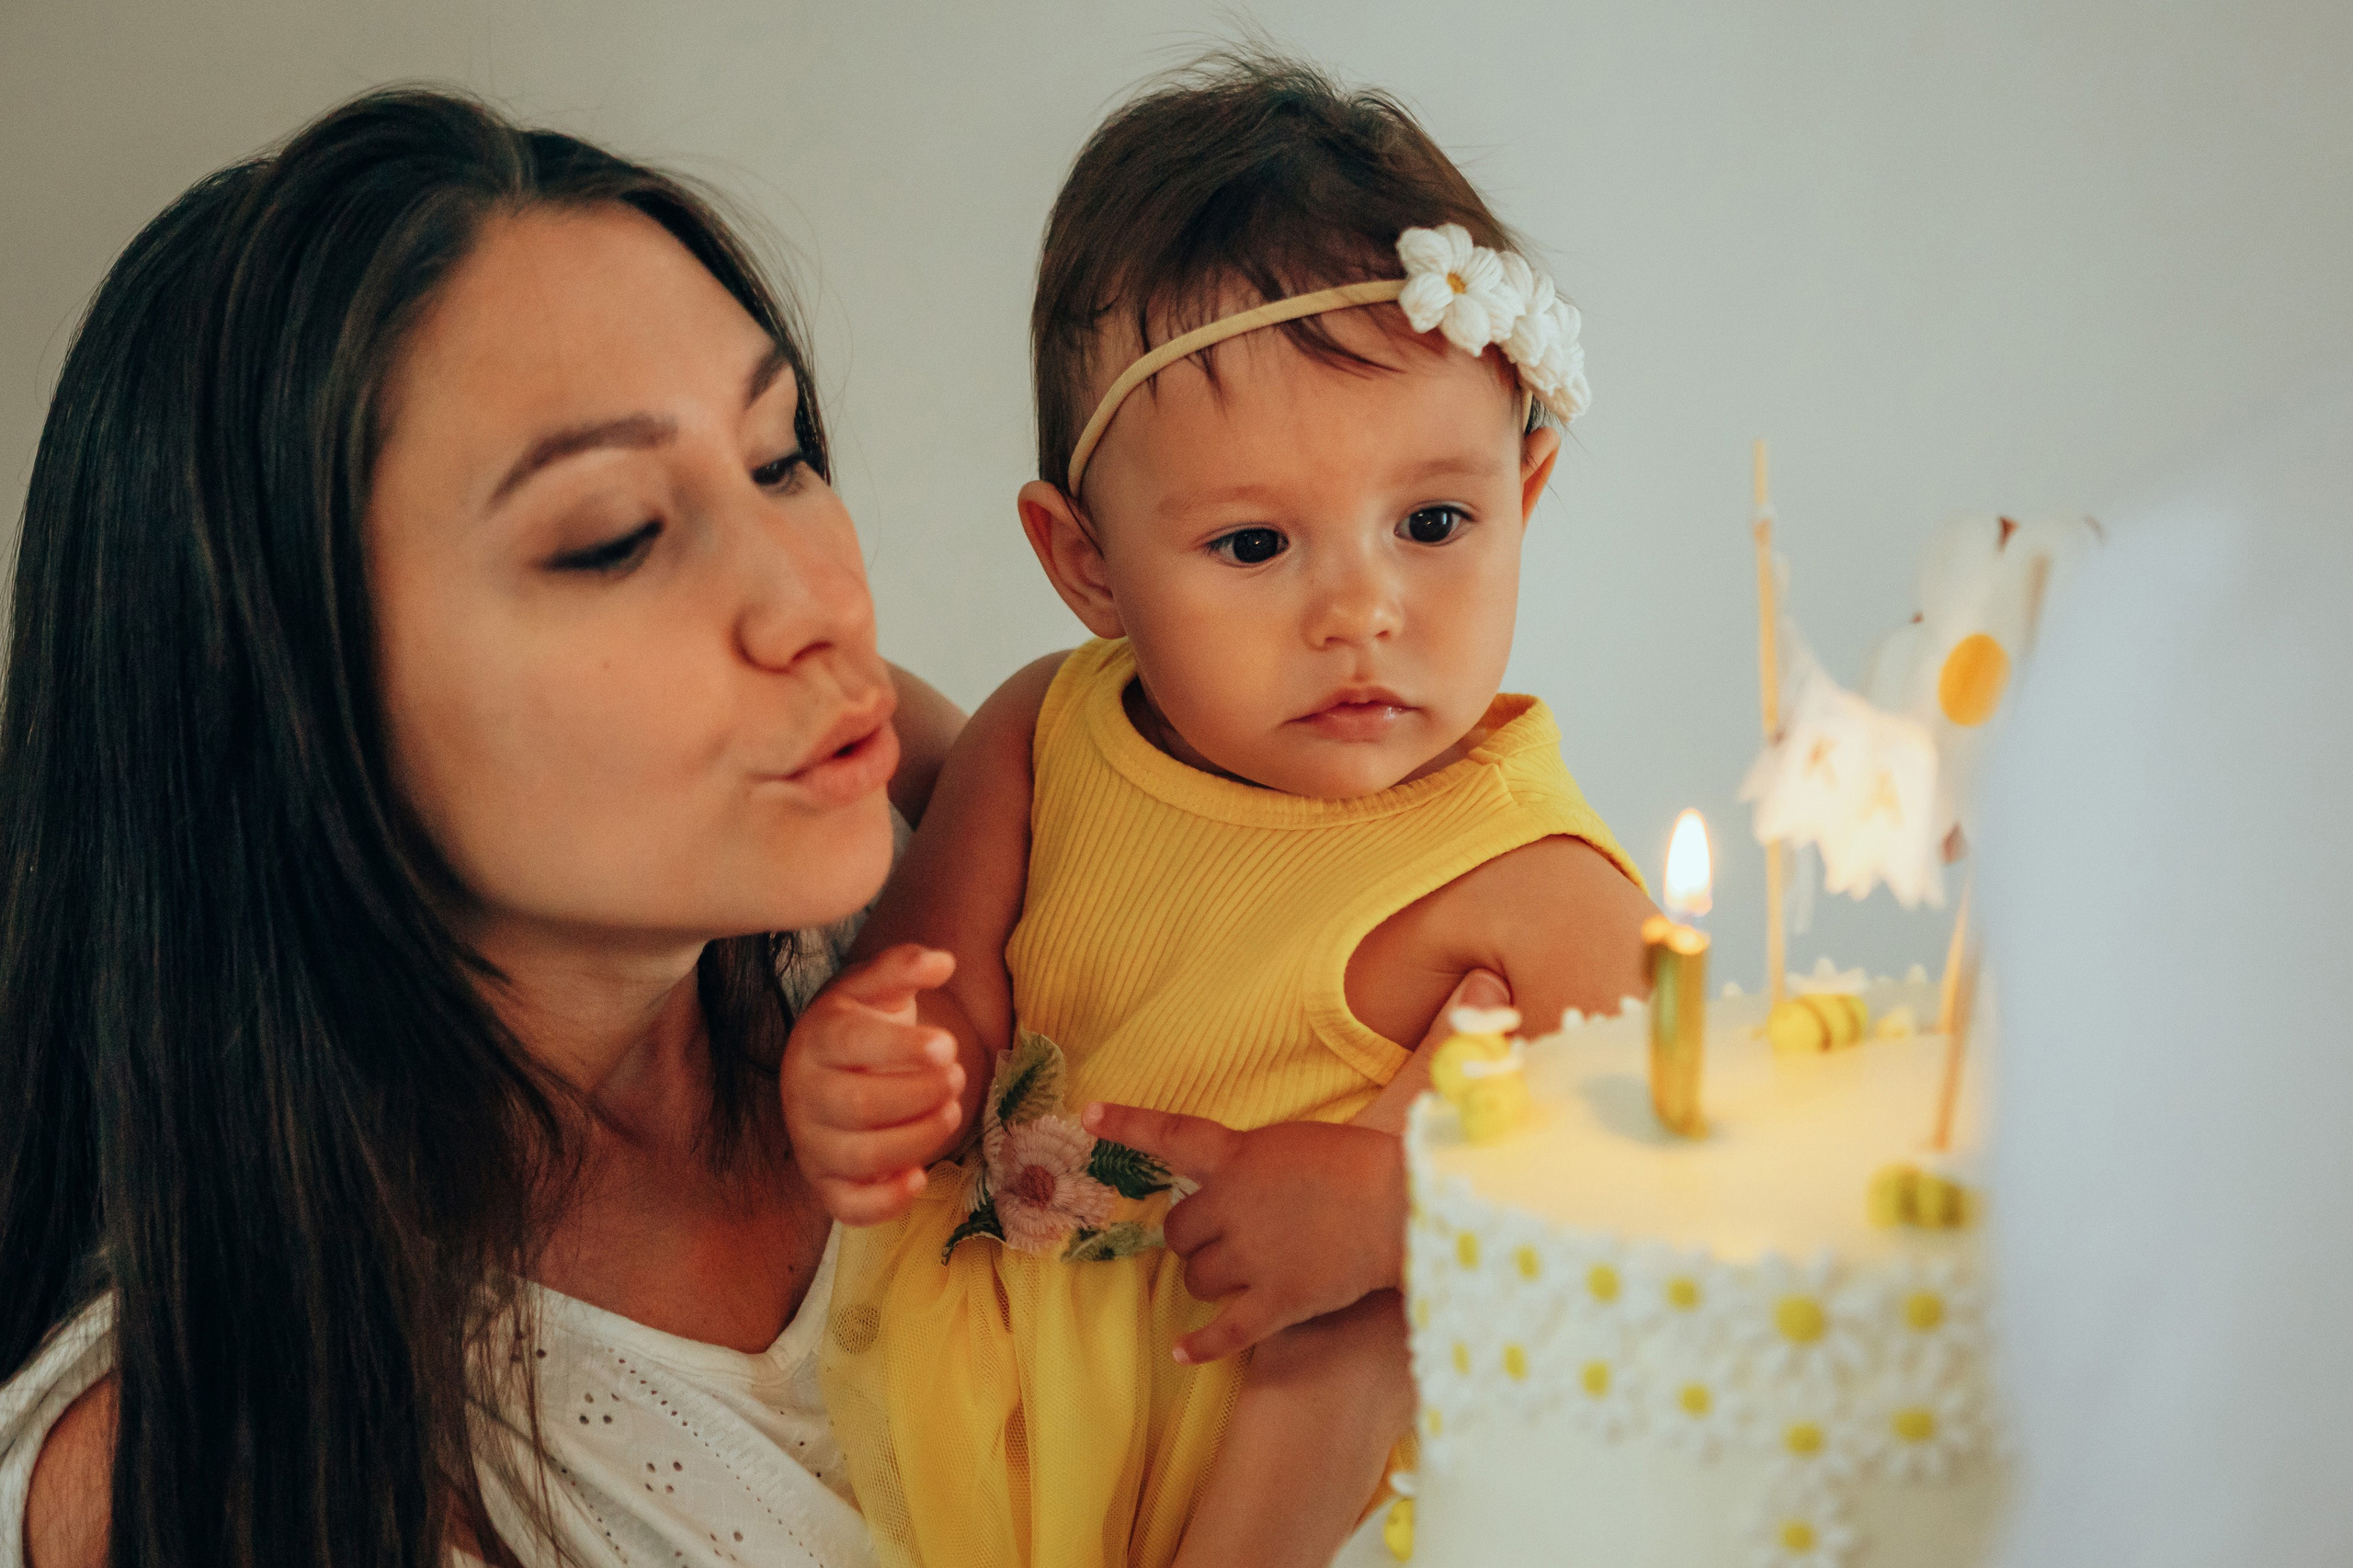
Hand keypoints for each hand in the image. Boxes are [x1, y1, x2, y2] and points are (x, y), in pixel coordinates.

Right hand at [782, 943, 964, 1224]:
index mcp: (816, 1038)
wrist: (833, 1067)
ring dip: (916, 1139)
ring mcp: (812, 1143)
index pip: (851, 1045)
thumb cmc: (863, 1023)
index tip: (948, 1044)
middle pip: (858, 1106)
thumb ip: (905, 967)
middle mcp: (803, 1094)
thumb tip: (943, 961)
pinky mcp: (826, 1183)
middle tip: (958, 1077)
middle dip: (919, 1095)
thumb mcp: (879, 988)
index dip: (902, 1048)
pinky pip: (846, 1207)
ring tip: (953, 1112)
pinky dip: (884, 1203)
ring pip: (859, 1157)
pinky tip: (919, 1177)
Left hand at [1082, 969, 1509, 1363]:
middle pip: (1179, 1231)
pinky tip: (1186, 1352)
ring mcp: (1251, 1256)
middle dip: (1193, 1236)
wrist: (1411, 1211)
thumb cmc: (1381, 1162)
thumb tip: (1408, 1031)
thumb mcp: (1324, 1133)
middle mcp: (1232, 1205)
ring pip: (1198, 1278)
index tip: (1085, 1117)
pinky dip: (1204, 1343)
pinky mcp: (1276, 1301)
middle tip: (1218, 1235)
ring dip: (1210, 1278)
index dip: (1126, 1126)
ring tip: (1238, 1273)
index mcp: (1242, 1154)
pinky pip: (1225, 1329)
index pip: (1169, 1134)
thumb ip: (1290, 1139)